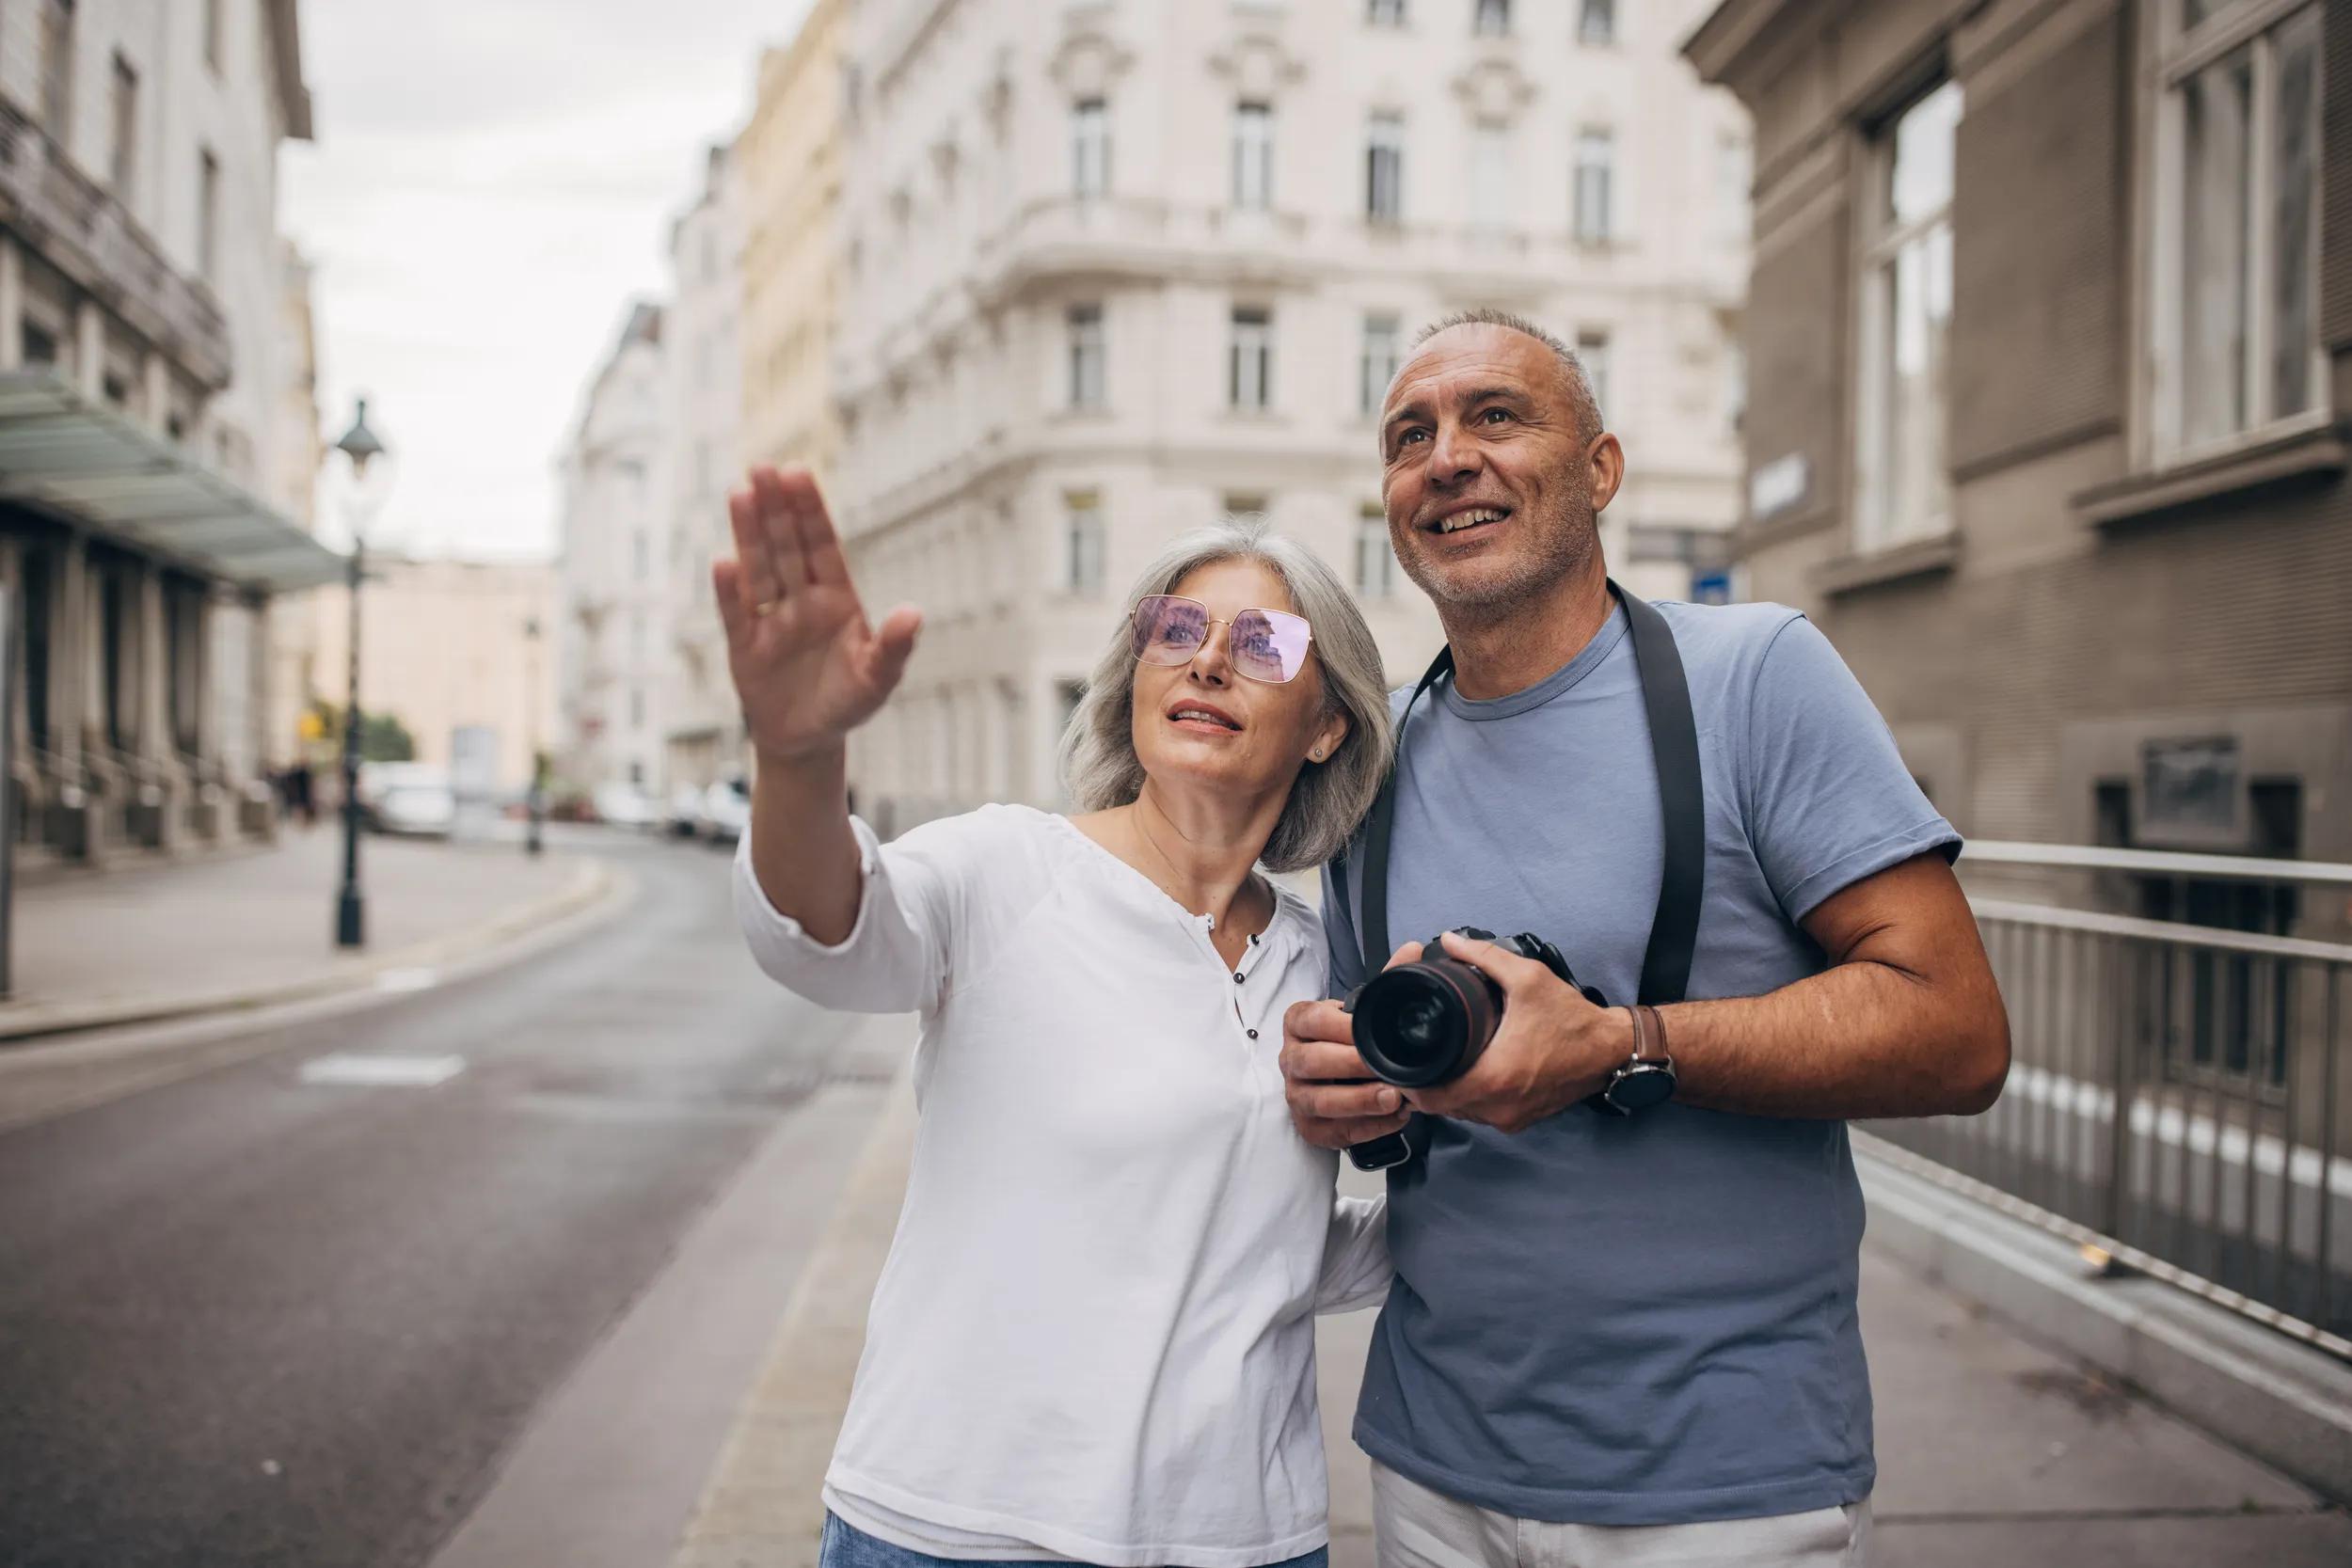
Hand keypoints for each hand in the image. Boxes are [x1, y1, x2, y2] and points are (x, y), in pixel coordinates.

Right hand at [713, 465, 920, 761]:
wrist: (809, 739)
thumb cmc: (848, 702)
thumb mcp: (878, 679)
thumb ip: (894, 647)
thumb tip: (913, 613)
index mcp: (836, 598)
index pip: (822, 546)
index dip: (810, 512)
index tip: (798, 473)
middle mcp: (800, 600)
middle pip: (787, 547)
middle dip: (776, 509)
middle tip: (763, 466)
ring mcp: (770, 620)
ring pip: (759, 569)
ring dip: (750, 533)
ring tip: (740, 492)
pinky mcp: (745, 646)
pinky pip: (737, 614)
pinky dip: (731, 591)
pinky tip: (723, 562)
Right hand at [1279, 944, 1419, 1150]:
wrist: (1338, 1081)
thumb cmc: (1348, 1041)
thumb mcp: (1361, 1011)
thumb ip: (1385, 982)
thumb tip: (1412, 950)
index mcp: (1299, 1024)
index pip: (1314, 1020)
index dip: (1342, 1027)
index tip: (1372, 1032)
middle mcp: (1291, 1059)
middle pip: (1313, 1062)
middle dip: (1353, 1066)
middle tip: (1390, 1069)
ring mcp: (1296, 1095)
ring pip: (1319, 1101)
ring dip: (1359, 1101)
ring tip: (1394, 1098)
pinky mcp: (1308, 1127)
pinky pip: (1332, 1132)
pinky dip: (1364, 1128)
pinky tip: (1393, 1119)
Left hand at [1402, 931, 1631, 1133]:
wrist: (1611, 1050)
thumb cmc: (1571, 1018)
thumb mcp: (1527, 978)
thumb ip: (1484, 956)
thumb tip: (1449, 941)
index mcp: (1493, 1078)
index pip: (1429, 1097)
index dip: (1410, 1081)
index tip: (1403, 1060)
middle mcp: (1498, 1107)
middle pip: (1441, 1107)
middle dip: (1426, 1084)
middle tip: (1419, 1055)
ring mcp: (1510, 1119)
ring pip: (1461, 1113)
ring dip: (1449, 1092)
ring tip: (1441, 1062)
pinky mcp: (1522, 1121)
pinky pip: (1483, 1114)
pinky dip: (1472, 1098)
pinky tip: (1470, 1072)